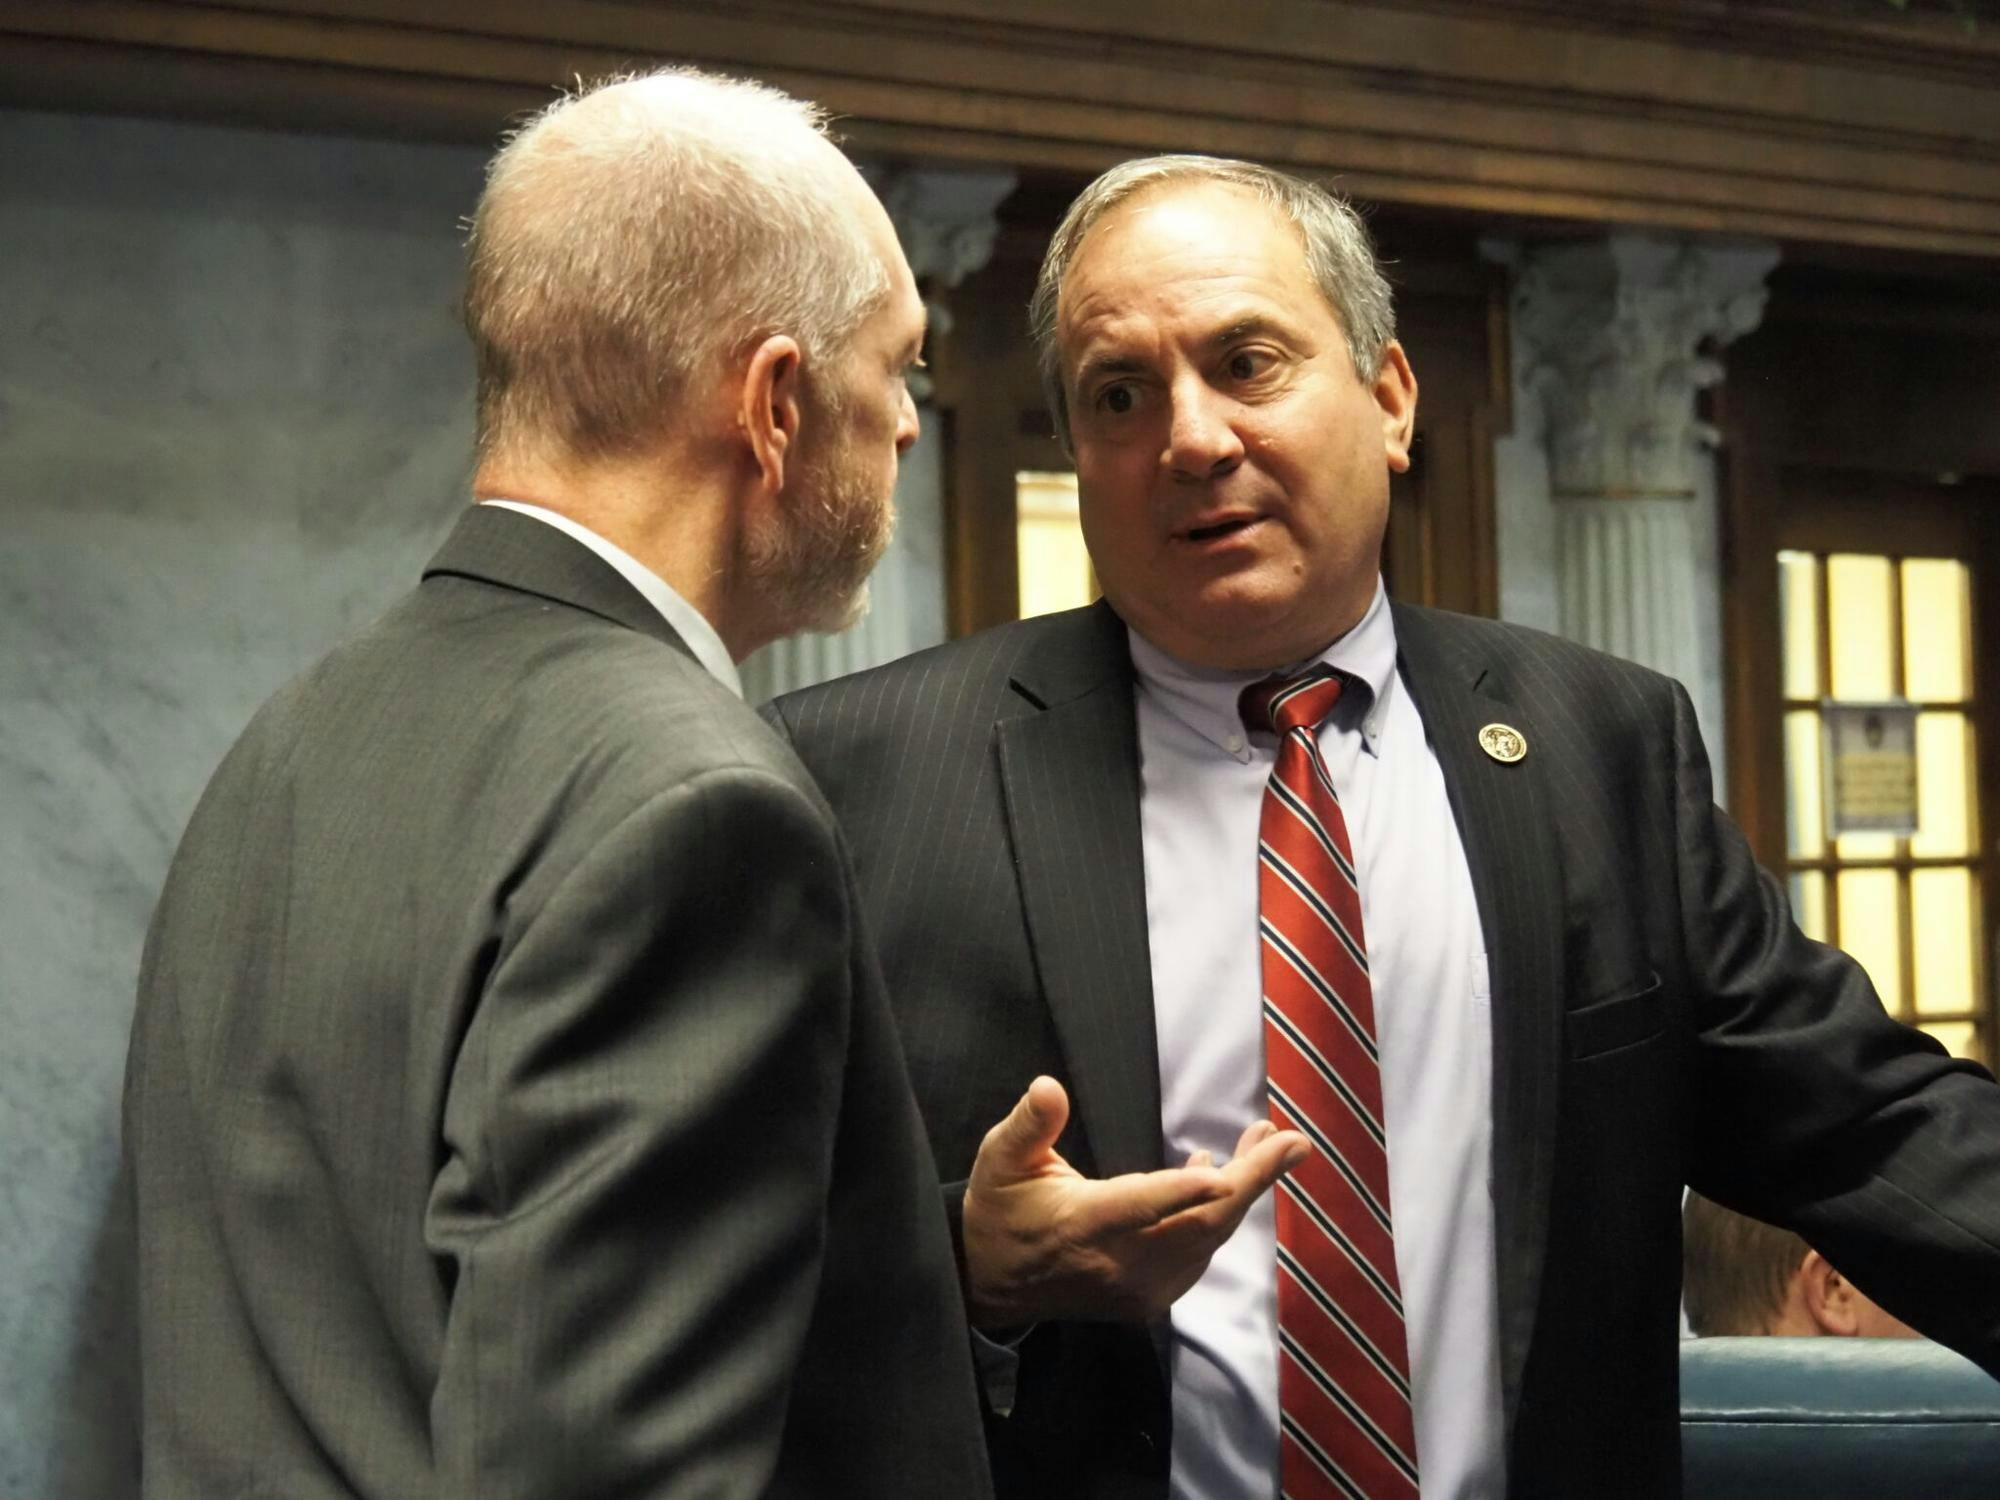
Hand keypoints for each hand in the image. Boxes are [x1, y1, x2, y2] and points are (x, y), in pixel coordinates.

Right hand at [960, 1075, 1308, 1327]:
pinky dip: (1221, 1217)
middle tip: (1291, 1141)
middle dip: (1252, 1181)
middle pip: (1200, 1224)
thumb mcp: (1000, 1159)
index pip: (1140, 1207)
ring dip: (1245, 1193)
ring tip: (1267, 1143)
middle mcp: (1119, 1264)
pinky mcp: (1150, 1299)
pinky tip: (1222, 1181)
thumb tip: (1049, 1086)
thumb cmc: (1000, 1210)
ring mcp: (1139, 1288)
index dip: (1183, 1191)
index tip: (1225, 1171)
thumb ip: (1030, 1125)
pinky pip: (1199, 1255)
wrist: (993, 1285)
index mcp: (1083, 1225)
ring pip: (1208, 1240)